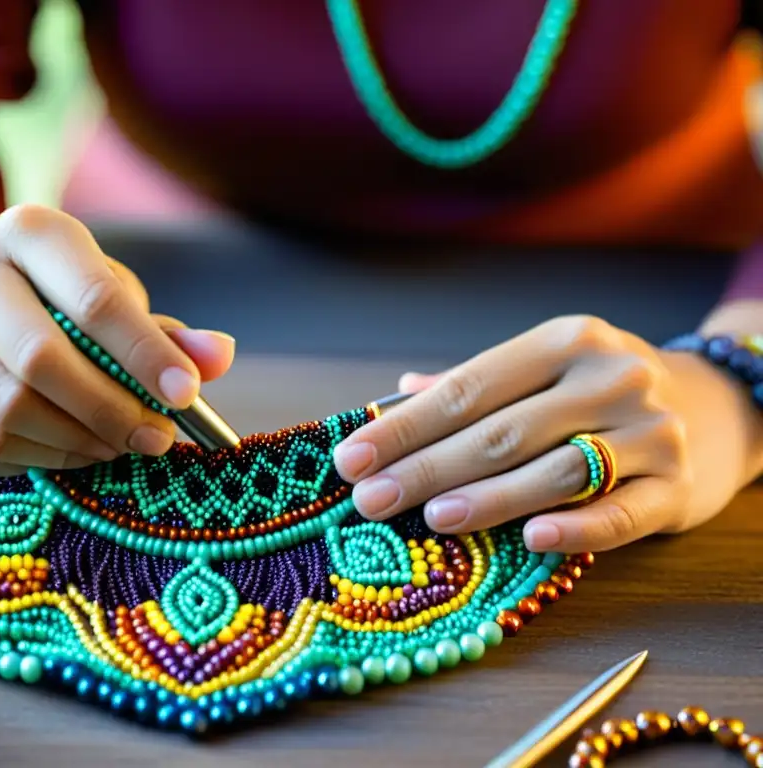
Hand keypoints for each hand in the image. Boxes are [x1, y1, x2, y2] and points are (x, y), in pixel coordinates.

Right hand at [0, 204, 234, 475]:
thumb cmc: (59, 295)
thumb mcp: (113, 292)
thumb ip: (166, 331)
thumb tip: (217, 357)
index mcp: (29, 232)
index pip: (91, 297)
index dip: (144, 353)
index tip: (186, 395)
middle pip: (38, 358)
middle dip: (109, 409)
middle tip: (155, 438)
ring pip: (4, 407)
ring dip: (74, 441)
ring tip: (117, 446)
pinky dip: (37, 459)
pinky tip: (74, 453)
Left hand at [333, 315, 759, 551]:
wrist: (720, 406)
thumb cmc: (601, 390)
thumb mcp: (544, 369)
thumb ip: (472, 386)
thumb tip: (390, 399)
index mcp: (564, 341)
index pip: (468, 389)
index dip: (406, 427)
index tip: (351, 458)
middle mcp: (609, 378)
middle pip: (501, 432)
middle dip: (426, 468)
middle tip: (368, 500)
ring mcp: (650, 433)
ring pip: (555, 471)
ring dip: (488, 498)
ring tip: (430, 517)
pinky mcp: (678, 487)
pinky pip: (621, 513)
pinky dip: (577, 526)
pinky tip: (532, 539)